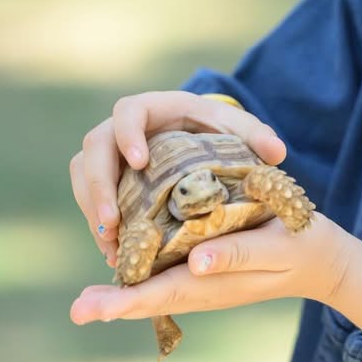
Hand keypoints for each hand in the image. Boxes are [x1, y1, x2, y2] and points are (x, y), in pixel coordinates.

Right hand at [68, 90, 286, 268]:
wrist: (200, 140)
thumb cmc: (219, 131)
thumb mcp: (237, 130)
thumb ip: (257, 137)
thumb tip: (278, 153)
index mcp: (155, 107)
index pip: (129, 111)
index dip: (128, 134)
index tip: (139, 162)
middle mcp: (123, 127)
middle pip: (94, 147)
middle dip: (98, 185)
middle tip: (113, 221)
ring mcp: (109, 153)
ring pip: (83, 175)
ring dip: (92, 210)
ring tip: (111, 245)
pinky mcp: (105, 178)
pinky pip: (88, 198)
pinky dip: (99, 225)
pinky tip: (114, 254)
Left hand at [69, 207, 353, 322]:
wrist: (325, 260)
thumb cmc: (303, 246)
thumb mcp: (277, 245)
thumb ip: (237, 254)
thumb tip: (195, 263)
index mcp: (218, 281)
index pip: (165, 291)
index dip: (127, 299)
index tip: (94, 307)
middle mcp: (207, 286)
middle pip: (153, 298)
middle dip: (113, 304)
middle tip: (78, 309)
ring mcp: (208, 283)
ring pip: (159, 292)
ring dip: (123, 297)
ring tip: (87, 303)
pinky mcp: (211, 271)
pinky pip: (172, 279)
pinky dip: (146, 279)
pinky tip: (127, 271)